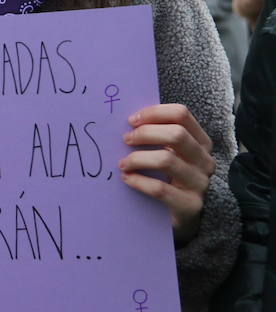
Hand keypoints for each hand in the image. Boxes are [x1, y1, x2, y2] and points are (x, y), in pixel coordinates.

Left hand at [118, 103, 214, 245]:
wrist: (181, 216)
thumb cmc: (169, 178)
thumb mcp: (169, 153)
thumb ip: (156, 136)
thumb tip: (128, 120)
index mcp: (201, 142)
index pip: (181, 114)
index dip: (154, 113)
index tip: (132, 120)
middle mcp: (205, 160)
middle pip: (176, 134)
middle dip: (145, 134)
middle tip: (126, 139)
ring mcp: (200, 183)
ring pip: (167, 160)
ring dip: (138, 158)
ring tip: (122, 163)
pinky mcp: (190, 205)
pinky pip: (160, 189)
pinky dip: (138, 181)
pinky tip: (127, 178)